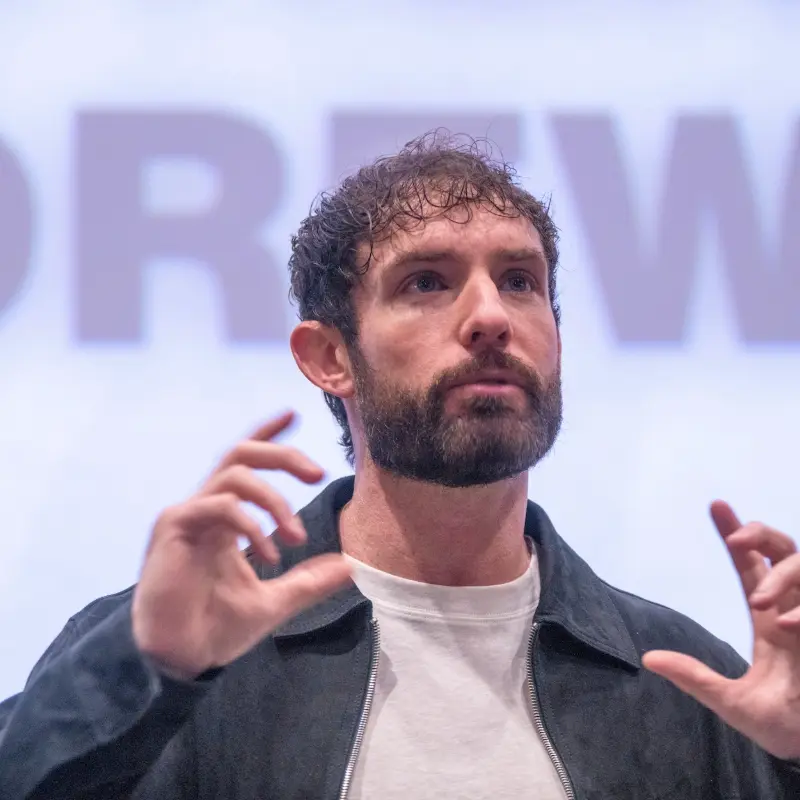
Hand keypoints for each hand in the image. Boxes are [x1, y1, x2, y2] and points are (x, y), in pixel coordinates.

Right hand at [132, 411, 352, 680]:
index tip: (294, 414)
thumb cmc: (217, 627)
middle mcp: (206, 508)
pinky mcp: (174, 527)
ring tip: (296, 538)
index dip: (267, 435)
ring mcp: (188, 515)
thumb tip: (352, 566)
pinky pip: (220, 505)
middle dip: (283, 455)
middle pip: (241, 453)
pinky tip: (270, 554)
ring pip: (235, 473)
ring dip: (275, 500)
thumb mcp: (276, 601)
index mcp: (226, 517)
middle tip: (318, 474)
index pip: (245, 463)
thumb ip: (309, 581)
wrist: (181, 660)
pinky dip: (253, 524)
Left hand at [642, 501, 799, 759]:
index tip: (717, 505)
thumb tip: (649, 659)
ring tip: (761, 602)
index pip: (751, 564)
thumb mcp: (727, 700)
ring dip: (783, 576)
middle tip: (735, 542)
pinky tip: (786, 628)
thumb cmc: (776, 726)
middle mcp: (792, 612)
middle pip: (784, 549)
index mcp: (769, 618)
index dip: (737, 534)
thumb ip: (694, 678)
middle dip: (761, 534)